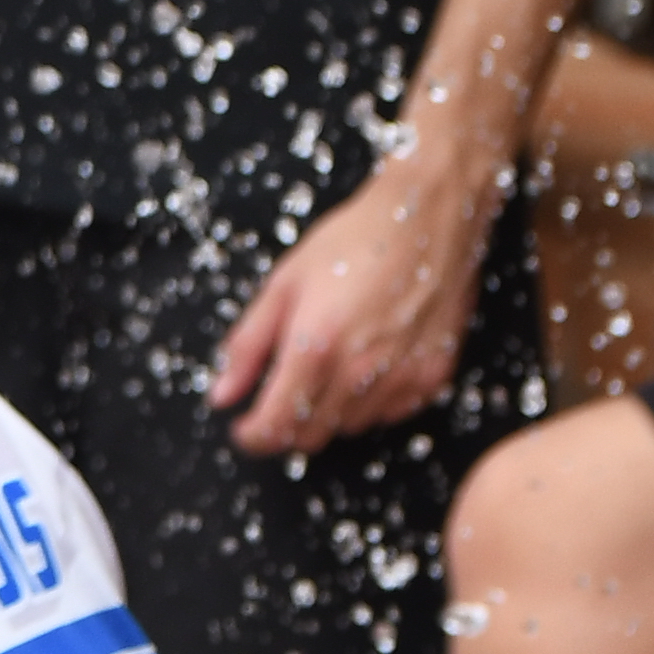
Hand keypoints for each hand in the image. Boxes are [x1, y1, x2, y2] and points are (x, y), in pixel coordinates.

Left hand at [206, 161, 491, 454]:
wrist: (429, 216)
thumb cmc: (353, 241)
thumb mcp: (284, 283)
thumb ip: (248, 345)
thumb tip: (221, 395)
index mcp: (314, 347)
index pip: (276, 426)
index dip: (253, 436)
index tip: (243, 429)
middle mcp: (359, 372)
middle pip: (311, 436)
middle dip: (285, 427)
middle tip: (277, 399)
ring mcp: (401, 378)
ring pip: (348, 428)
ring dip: (327, 414)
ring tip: (325, 369)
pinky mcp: (432, 376)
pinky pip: (389, 414)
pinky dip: (368, 404)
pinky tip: (363, 368)